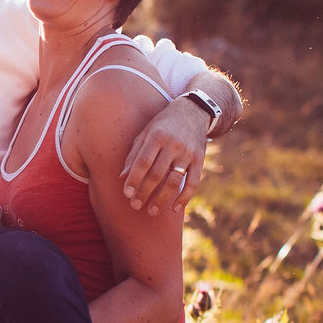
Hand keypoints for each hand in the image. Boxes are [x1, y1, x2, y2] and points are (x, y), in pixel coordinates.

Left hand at [119, 97, 206, 213]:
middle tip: (135, 206)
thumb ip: (134, 154)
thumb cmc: (163, 124)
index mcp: (157, 136)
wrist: (193, 111)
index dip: (134, 179)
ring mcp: (188, 153)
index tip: (127, 194)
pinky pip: (193, 182)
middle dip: (145, 192)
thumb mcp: (146, 132)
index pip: (143, 162)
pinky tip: (175, 209)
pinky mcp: (200, 160)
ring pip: (174, 181)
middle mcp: (173, 145)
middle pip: (157, 174)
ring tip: (151, 211)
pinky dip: (185, 198)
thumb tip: (123, 177)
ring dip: (162, 199)